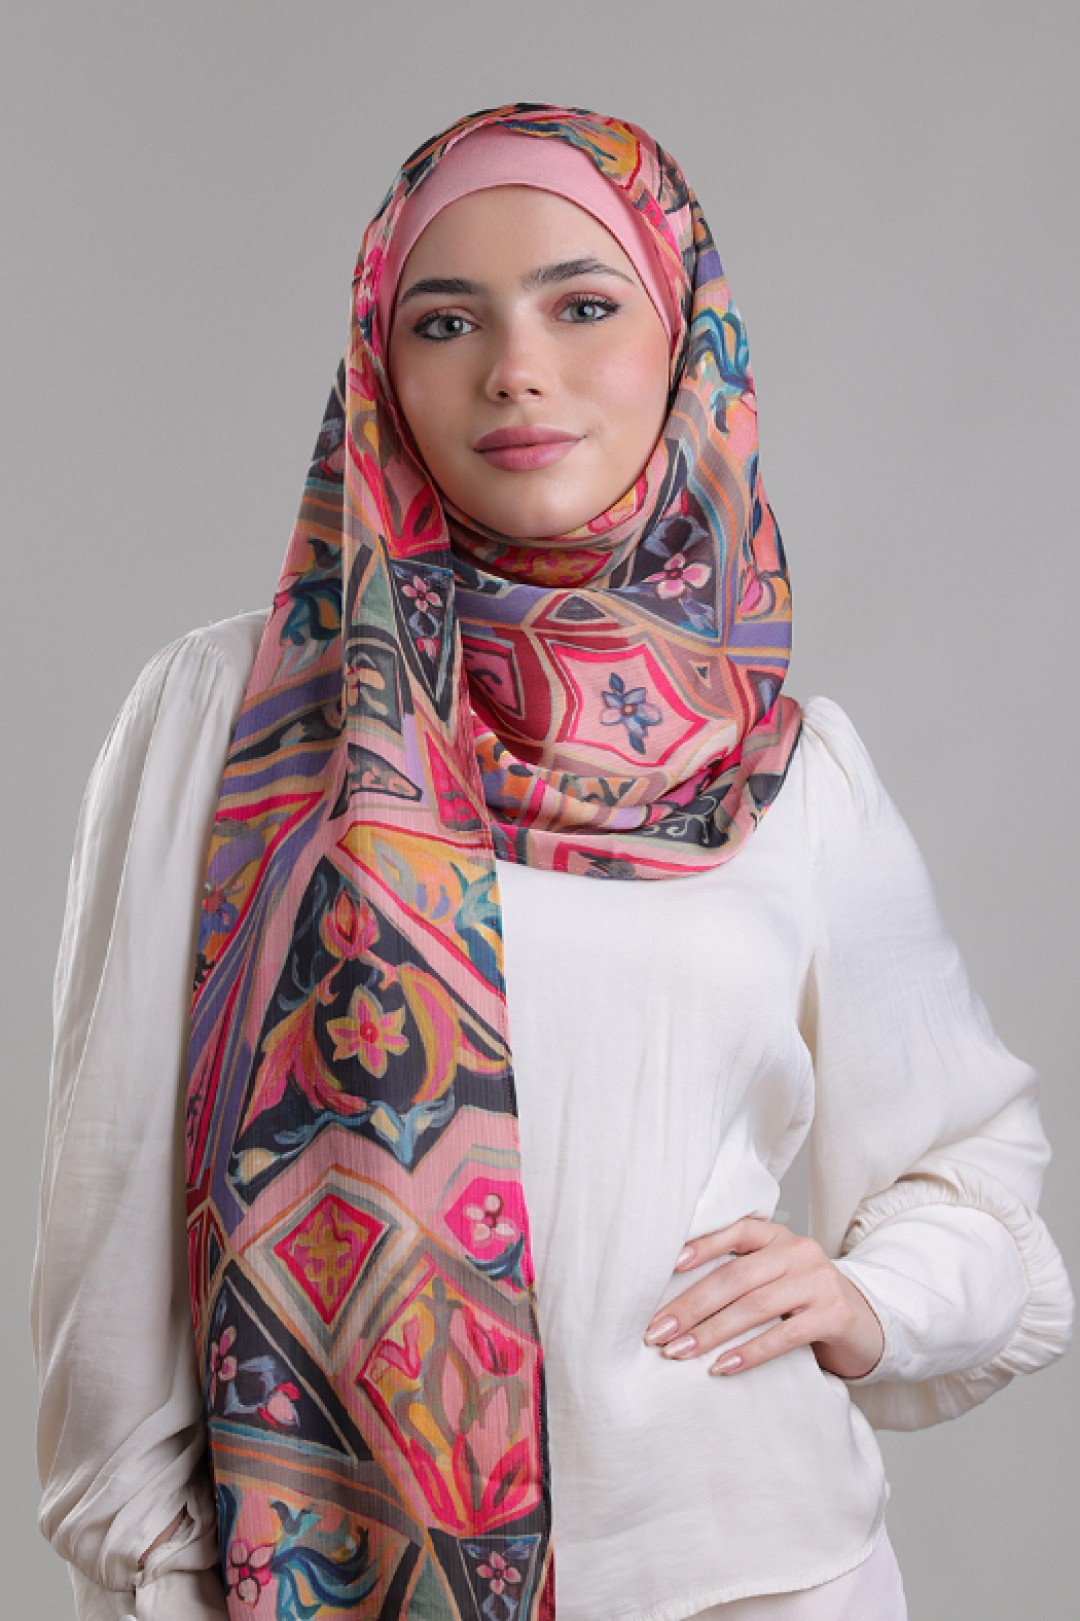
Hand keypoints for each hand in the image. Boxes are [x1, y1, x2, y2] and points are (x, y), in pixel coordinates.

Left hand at [642, 1216, 884, 1379]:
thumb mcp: (774, 1278)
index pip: (736, 1230)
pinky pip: (783, 1335)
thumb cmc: (803, 1303)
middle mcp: (799, 1251)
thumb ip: (740, 1276)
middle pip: (735, 1276)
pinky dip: (748, 1352)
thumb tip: (674, 1302)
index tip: (667, 1265)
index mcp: (778, 1237)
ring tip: (678, 1352)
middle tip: (658, 1330)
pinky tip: (721, 1367)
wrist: (864, 1324)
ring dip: (710, 1332)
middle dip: (691, 1305)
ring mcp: (818, 1281)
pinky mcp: (834, 1315)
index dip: (702, 1244)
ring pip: (754, 1306)